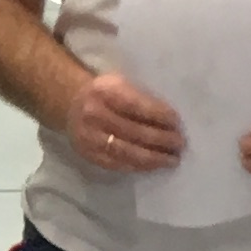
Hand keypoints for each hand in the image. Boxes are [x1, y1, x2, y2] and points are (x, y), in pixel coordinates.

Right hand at [64, 69, 183, 176]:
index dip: (160, 116)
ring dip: (153, 158)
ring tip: (172, 160)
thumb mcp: (119, 83)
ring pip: (127, 152)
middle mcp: (94, 115)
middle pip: (134, 132)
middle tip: (180, 144)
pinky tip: (153, 166)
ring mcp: (89, 138)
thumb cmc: (105, 93)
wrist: (70, 105)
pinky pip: (117, 164)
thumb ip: (140, 97)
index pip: (137, 106)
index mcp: (105, 91)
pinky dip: (138, 166)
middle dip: (162, 140)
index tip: (178, 123)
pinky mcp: (88, 154)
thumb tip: (171, 121)